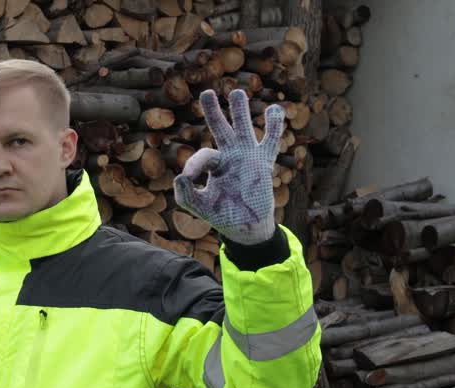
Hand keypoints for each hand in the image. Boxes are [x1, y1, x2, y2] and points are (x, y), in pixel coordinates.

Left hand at [173, 89, 284, 244]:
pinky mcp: (264, 162)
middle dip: (213, 111)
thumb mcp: (199, 207)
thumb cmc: (222, 215)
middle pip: (220, 128)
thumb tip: (180, 176)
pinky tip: (274, 109)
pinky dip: (274, 125)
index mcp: (214, 164)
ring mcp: (248, 156)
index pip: (204, 155)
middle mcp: (230, 155)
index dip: (195, 163)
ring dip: (241, 111)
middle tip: (207, 93)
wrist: (246, 227)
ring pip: (244, 128)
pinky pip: (270, 140)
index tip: (188, 176)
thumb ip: (186, 195)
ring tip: (237, 92)